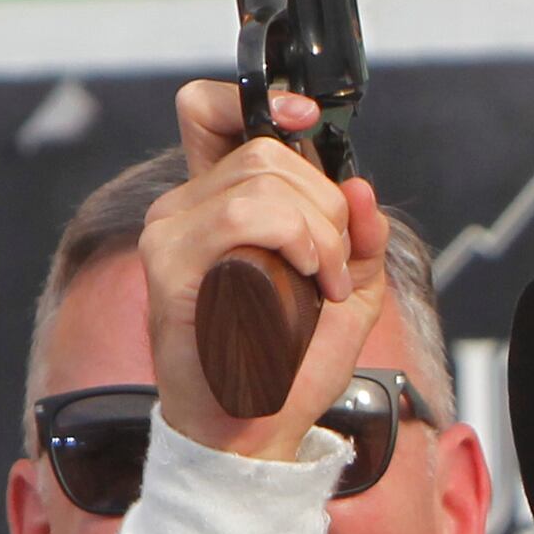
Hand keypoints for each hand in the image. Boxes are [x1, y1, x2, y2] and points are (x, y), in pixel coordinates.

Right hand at [142, 81, 388, 461]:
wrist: (256, 430)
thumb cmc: (290, 364)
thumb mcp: (350, 289)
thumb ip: (361, 235)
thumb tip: (361, 186)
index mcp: (223, 203)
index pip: (211, 113)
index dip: (259, 103)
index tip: (306, 118)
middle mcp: (188, 209)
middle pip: (266, 150)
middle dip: (325, 204)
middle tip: (334, 264)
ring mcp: (173, 234)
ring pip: (261, 181)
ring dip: (317, 232)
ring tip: (322, 284)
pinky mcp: (172, 265)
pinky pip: (243, 217)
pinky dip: (296, 243)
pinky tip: (305, 285)